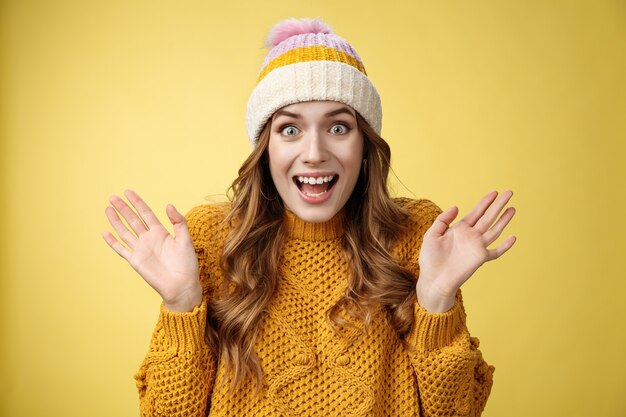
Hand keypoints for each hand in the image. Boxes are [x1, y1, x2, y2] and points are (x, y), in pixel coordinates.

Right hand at [102, 189, 201, 311]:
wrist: (182, 285)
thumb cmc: (187, 264)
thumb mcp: (185, 240)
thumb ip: (178, 222)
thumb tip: (169, 205)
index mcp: (161, 232)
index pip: (146, 213)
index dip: (137, 202)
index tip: (128, 192)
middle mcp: (148, 239)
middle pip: (133, 220)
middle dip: (123, 208)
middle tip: (113, 197)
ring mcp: (141, 249)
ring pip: (125, 231)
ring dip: (116, 221)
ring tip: (108, 209)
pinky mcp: (135, 261)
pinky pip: (121, 249)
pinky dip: (113, 242)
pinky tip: (105, 233)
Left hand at [417, 190, 516, 311]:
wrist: (433, 280)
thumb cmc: (430, 259)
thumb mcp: (431, 235)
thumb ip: (443, 220)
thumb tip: (456, 206)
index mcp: (459, 229)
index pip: (476, 212)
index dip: (485, 202)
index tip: (494, 192)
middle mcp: (470, 236)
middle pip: (488, 217)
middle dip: (498, 205)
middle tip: (508, 193)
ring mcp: (476, 247)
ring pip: (494, 230)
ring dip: (504, 220)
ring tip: (512, 209)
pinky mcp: (480, 259)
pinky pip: (496, 252)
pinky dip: (505, 246)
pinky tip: (513, 237)